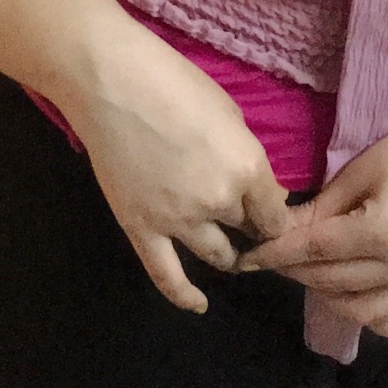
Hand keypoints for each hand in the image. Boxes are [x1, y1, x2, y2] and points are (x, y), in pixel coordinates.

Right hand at [64, 26, 292, 314]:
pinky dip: (184, 296)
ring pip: (217, 254)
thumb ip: (248, 157)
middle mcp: (220, 202)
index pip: (275, 213)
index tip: (271, 211)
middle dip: (251, 228)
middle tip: (246, 221)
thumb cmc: (175, 82)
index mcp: (248, 169)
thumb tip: (264, 191)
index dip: (275, 214)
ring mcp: (179, 220)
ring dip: (227, 255)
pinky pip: (166, 275)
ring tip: (228, 250)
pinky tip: (199, 305)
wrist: (111, 82)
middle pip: (248, 230)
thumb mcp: (230, 113)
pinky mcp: (142, 228)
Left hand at [235, 100, 387, 340]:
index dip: (276, 254)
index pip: (315, 251)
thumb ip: (319, 211)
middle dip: (297, 272)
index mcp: (385, 232)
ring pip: (364, 312)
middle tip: (278, 259)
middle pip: (335, 283)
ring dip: (331, 296)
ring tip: (316, 274)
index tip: (248, 258)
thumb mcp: (360, 171)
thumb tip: (275, 232)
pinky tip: (362, 299)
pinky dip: (380, 320)